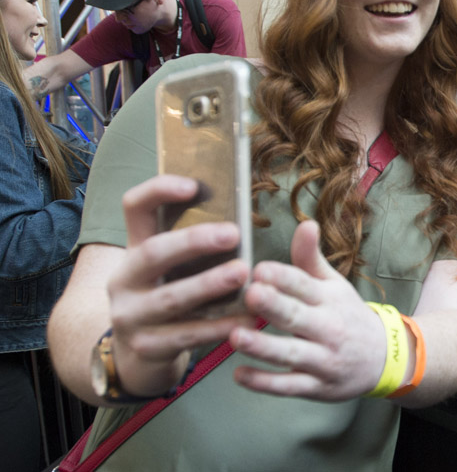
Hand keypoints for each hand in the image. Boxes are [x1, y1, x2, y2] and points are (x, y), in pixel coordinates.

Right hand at [108, 175, 253, 396]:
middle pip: (152, 253)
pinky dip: (218, 327)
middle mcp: (125, 279)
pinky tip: (246, 319)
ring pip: (170, 298)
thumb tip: (239, 216)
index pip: (135, 207)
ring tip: (242, 274)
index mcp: (134, 248)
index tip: (193, 185)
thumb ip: (194, 245)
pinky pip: (186, 335)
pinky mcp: (146, 347)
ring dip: (208, 285)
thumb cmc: (169, 296)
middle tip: (233, 233)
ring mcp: (130, 315)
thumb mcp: (171, 268)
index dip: (159, 191)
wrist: (136, 356)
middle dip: (193, 241)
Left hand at [230, 220, 388, 400]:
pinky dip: (264, 383)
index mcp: (328, 298)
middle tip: (250, 294)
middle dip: (274, 305)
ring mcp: (322, 359)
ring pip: (291, 354)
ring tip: (235, 336)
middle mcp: (327, 327)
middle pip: (297, 316)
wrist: (384, 358)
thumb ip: (310, 257)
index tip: (259, 268)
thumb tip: (305, 222)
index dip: (283, 276)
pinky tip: (239, 375)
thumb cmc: (347, 314)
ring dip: (263, 346)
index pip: (305, 284)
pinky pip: (288, 387)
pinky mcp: (316, 386)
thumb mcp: (333, 284)